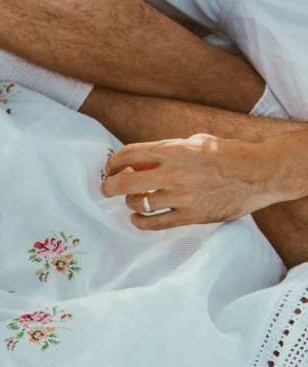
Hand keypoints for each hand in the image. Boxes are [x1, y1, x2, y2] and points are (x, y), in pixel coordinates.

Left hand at [101, 134, 294, 229]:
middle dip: (109, 186)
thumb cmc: (228, 154)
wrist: (261, 173)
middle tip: (106, 188)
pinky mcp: (191, 216)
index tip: (109, 169)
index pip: (128, 155)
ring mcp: (182, 197)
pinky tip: (137, 219)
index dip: (113, 163)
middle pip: (124, 183)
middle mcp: (174, 174)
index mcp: (174, 150)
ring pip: (137, 204)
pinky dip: (140, 222)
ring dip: (130, 203)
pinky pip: (155, 224)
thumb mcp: (196, 142)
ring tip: (134, 200)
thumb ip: (167, 150)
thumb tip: (140, 162)